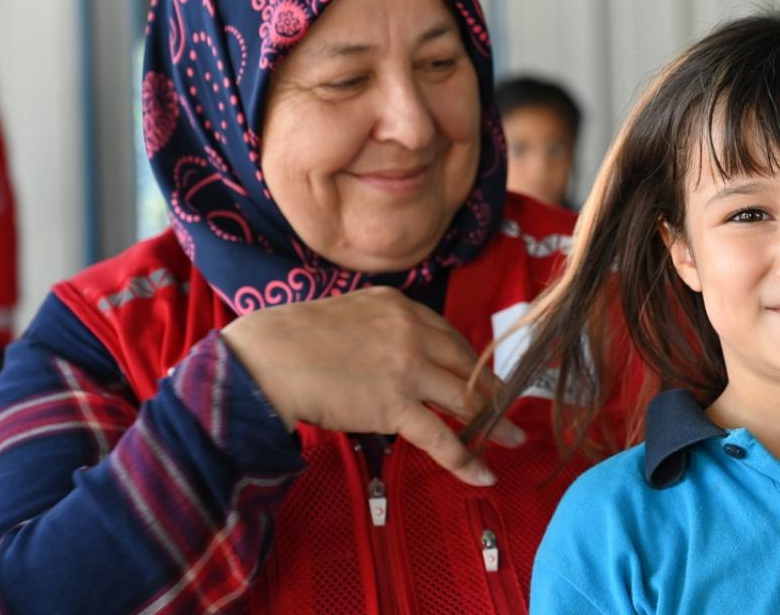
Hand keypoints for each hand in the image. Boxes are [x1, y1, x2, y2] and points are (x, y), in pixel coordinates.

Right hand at [220, 286, 523, 485]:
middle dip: (493, 390)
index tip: (483, 379)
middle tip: (511, 408)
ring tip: (514, 439)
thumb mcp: (349, 315)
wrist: (265, 358)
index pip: (451, 336)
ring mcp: (407, 367)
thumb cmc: (292, 341)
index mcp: (400, 306)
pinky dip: (466, 458)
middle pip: (468, 364)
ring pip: (465, 398)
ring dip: (495, 422)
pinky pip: (442, 436)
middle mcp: (412, 331)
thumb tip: (395, 358)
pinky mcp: (395, 404)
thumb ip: (380, 329)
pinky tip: (484, 472)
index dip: (471, 362)